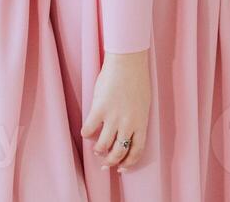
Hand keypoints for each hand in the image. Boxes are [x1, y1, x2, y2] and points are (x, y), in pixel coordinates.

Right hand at [81, 50, 150, 171]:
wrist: (128, 62)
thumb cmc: (137, 80)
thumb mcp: (143, 103)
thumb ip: (136, 120)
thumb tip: (125, 134)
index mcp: (142, 121)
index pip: (137, 150)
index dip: (129, 162)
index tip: (122, 168)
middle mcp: (128, 123)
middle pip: (118, 152)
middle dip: (110, 161)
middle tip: (106, 162)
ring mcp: (113, 117)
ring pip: (102, 146)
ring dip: (98, 149)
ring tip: (97, 146)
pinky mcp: (99, 110)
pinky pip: (88, 131)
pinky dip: (86, 134)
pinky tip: (88, 129)